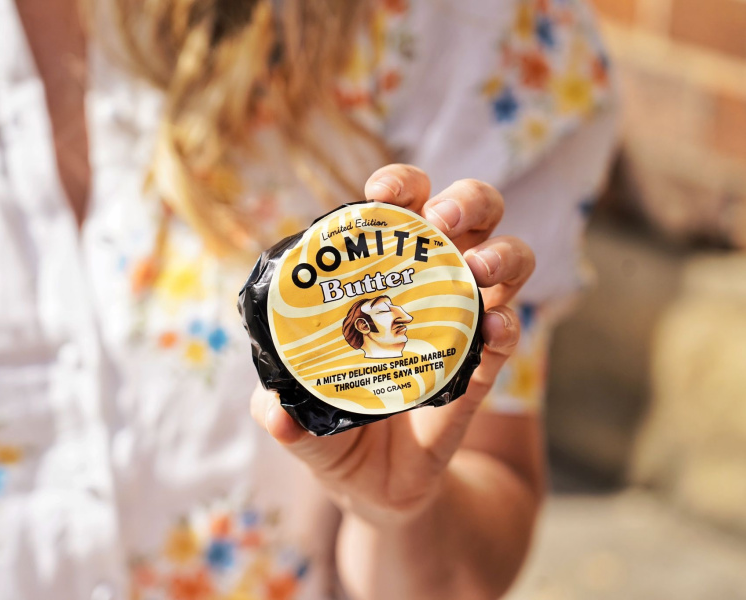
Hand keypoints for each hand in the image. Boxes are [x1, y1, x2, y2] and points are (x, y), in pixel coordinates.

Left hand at [251, 165, 534, 524]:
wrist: (379, 488)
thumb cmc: (338, 436)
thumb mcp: (304, 424)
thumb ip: (284, 416)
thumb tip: (271, 411)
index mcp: (384, 278)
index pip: (401, 213)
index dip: (400, 186)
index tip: (382, 191)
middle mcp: (432, 287)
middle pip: (470, 217)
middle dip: (465, 201)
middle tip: (441, 219)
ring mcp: (464, 324)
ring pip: (508, 262)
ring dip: (501, 253)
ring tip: (477, 267)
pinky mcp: (484, 369)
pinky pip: (510, 333)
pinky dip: (508, 323)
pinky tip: (494, 326)